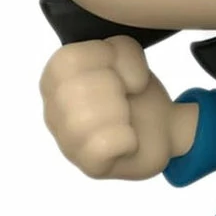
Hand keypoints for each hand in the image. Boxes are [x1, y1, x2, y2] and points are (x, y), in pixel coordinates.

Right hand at [39, 35, 192, 179]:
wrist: (162, 128)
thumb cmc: (136, 92)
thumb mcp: (129, 57)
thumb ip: (122, 49)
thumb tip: (132, 84)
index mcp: (56, 79)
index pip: (68, 59)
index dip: (109, 59)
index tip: (127, 72)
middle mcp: (53, 112)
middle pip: (75, 89)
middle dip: (115, 88)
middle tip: (126, 98)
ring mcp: (68, 143)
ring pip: (84, 119)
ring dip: (120, 113)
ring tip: (127, 118)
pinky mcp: (90, 166)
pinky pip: (103, 147)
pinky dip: (127, 139)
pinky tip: (130, 139)